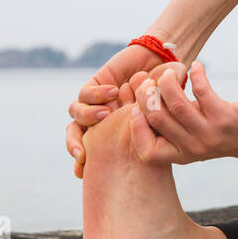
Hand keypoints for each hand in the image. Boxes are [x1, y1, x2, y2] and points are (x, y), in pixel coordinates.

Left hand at [66, 42, 184, 177]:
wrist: (161, 65)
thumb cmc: (164, 98)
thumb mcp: (160, 120)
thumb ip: (154, 133)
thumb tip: (152, 152)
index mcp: (112, 133)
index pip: (89, 151)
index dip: (82, 164)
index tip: (81, 173)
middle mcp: (101, 119)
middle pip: (76, 134)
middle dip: (74, 145)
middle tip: (81, 154)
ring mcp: (97, 101)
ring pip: (77, 114)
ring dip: (88, 117)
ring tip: (107, 114)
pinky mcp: (96, 83)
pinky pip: (86, 94)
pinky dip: (97, 95)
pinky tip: (115, 92)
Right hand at [129, 61, 237, 164]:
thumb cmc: (215, 131)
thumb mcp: (189, 136)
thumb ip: (167, 124)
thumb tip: (139, 94)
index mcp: (179, 154)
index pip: (147, 151)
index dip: (135, 126)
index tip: (135, 107)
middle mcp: (191, 147)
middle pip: (156, 117)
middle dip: (147, 93)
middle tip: (151, 81)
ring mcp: (208, 134)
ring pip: (176, 103)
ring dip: (167, 81)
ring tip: (170, 72)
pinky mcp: (225, 118)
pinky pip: (202, 91)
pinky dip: (196, 73)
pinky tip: (196, 66)